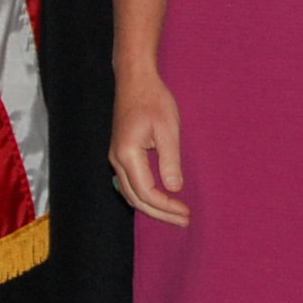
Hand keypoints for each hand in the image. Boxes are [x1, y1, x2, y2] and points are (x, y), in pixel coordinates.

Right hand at [109, 68, 190, 226]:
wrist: (135, 80)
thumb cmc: (154, 99)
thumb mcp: (168, 128)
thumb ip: (170, 159)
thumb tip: (174, 189)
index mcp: (127, 154)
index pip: (146, 192)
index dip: (167, 206)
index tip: (186, 213)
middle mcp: (117, 160)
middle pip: (136, 198)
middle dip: (160, 213)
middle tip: (184, 221)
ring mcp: (117, 157)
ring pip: (131, 192)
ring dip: (152, 206)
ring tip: (175, 214)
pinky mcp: (121, 153)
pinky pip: (131, 182)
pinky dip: (146, 195)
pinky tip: (161, 198)